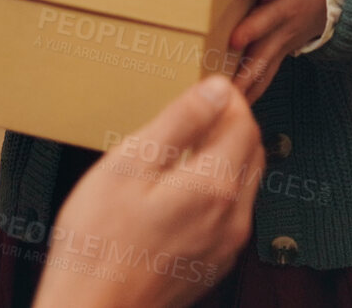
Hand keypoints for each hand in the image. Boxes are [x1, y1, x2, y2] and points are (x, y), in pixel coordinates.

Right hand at [36, 77, 260, 307]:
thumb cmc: (99, 244)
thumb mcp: (129, 165)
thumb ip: (180, 123)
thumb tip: (218, 89)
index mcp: (215, 185)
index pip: (245, 121)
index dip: (227, 97)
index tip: (202, 87)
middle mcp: (233, 216)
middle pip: (252, 150)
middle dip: (230, 124)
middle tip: (194, 113)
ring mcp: (227, 244)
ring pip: (244, 183)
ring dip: (225, 157)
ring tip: (182, 149)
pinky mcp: (215, 263)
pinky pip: (231, 214)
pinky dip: (217, 190)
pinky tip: (179, 191)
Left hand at [227, 0, 336, 102]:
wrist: (339, 1)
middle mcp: (287, 12)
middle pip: (268, 22)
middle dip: (252, 31)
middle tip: (233, 40)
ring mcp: (284, 37)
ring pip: (265, 57)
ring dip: (248, 74)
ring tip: (230, 91)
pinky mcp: (281, 52)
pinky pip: (266, 75)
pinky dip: (253, 91)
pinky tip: (237, 107)